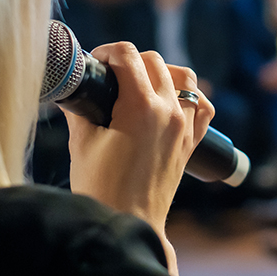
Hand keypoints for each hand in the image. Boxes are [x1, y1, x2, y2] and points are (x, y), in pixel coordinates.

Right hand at [64, 43, 214, 275]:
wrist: (129, 223)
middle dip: (130, 60)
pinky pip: (203, 107)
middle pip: (154, 60)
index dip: (107, 52)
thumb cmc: (101, 188)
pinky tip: (172, 101)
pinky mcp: (191, 142)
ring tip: (140, 83)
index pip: (128, 55)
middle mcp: (170, 111)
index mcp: (141, 107)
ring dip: (162, 71)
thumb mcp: (81, 143)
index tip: (95, 62)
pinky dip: (190, 96)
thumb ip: (79, 109)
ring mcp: (186, 126)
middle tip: (109, 75)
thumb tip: (74, 88)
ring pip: (185, 77)